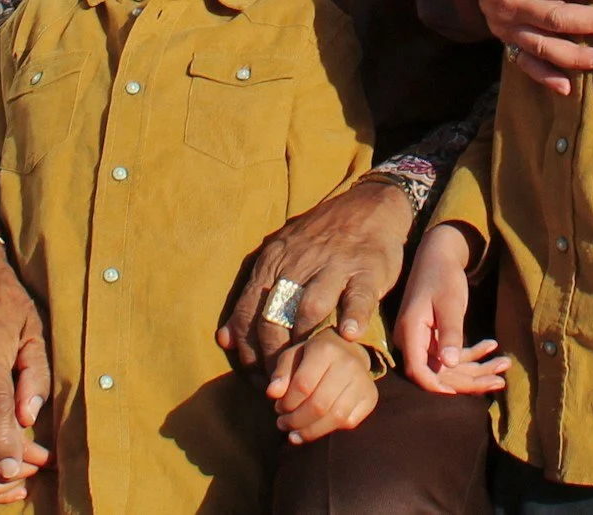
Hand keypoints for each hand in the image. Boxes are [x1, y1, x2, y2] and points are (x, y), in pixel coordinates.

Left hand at [220, 177, 415, 368]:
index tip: (256, 378)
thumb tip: (225, 338)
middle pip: (275, 317)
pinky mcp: (365, 269)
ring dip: (304, 341)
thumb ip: (253, 296)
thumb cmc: (319, 239)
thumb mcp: (279, 256)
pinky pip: (356, 296)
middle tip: (280, 386)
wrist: (368, 205)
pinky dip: (352, 316)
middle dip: (273, 356)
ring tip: (305, 370)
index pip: (248, 313)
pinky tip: (348, 336)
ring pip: (309, 308)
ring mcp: (332, 265)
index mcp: (272, 262)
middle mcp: (297, 263)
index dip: (248, 352)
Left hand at [264, 327, 380, 443]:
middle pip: (318, 404)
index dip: (286, 403)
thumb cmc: (311, 357)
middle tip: (283, 424)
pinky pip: (349, 422)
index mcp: (325, 349)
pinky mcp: (371, 396)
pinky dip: (329, 429)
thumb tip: (273, 394)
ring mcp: (363, 380)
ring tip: (294, 434)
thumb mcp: (292, 357)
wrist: (346, 352)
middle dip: (296, 420)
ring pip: (335, 417)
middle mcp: (348, 363)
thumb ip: (281, 374)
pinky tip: (315, 429)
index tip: (278, 408)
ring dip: (310, 431)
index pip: (302, 385)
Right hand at [397, 222, 507, 397]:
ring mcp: (422, 340)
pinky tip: (493, 346)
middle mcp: (412, 340)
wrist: (437, 255)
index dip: (439, 386)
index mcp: (410, 332)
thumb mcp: (449, 303)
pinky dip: (472, 353)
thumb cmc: (442, 275)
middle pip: (438, 373)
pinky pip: (450, 355)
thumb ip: (449, 332)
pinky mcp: (432, 337)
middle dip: (470, 380)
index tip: (467, 393)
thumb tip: (449, 364)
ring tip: (505, 365)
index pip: (419, 371)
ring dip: (476, 368)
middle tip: (501, 381)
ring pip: (448, 366)